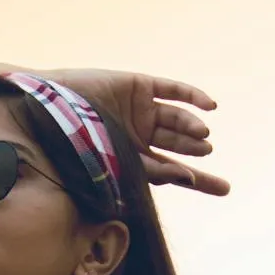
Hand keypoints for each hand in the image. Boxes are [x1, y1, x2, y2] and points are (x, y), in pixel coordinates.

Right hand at [50, 69, 230, 196]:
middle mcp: (140, 135)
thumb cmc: (77, 142)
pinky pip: (171, 90)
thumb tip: (187, 178)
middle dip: (197, 151)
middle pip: (178, 146)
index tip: (223, 189)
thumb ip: (152, 170)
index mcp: (133, 159)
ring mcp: (141, 109)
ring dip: (190, 127)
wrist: (51, 109)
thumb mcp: (117, 162)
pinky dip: (191, 96)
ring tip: (202, 137)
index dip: (197, 180)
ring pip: (175, 119)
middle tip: (207, 153)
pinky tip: (210, 106)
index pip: (171, 171)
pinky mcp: (140, 85)